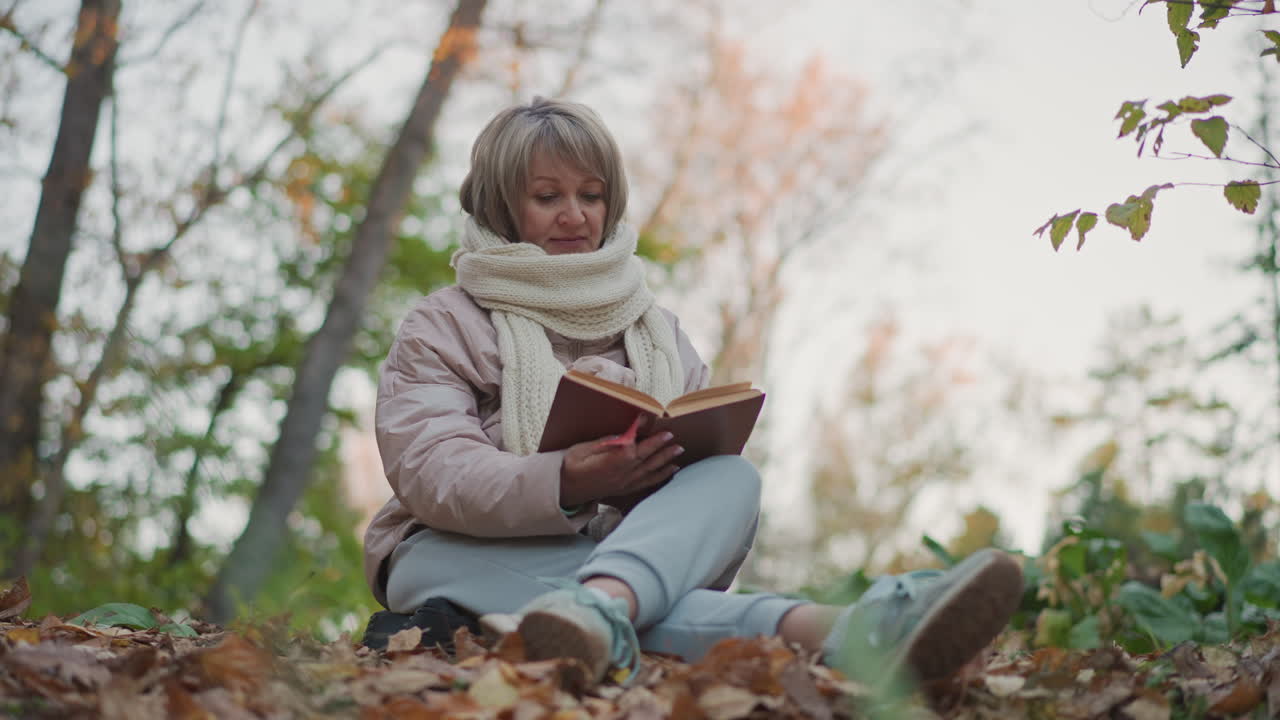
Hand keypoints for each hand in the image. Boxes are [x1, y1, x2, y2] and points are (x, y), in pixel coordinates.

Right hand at [559, 425, 683, 507]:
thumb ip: (604, 443)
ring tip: (679, 449)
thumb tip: (623, 435)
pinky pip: (647, 482)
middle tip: (672, 435)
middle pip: (644, 459)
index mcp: (607, 465)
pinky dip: (661, 475)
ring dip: (665, 459)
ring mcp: (624, 484)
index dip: (638, 433)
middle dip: (659, 446)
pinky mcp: (625, 489)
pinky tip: (672, 469)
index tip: (646, 418)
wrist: (564, 490)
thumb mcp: (581, 450)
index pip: (628, 447)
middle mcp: (619, 476)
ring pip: (649, 470)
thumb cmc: (570, 466)